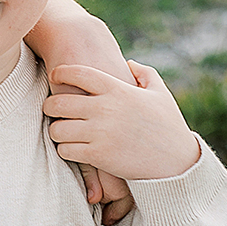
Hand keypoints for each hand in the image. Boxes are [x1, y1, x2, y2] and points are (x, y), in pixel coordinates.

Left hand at [43, 61, 200, 187]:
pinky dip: (65, 150)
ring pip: (58, 128)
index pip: (78, 73)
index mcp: (117, 90)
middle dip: (50, 105)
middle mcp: (105, 108)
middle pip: (59, 102)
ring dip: (57, 130)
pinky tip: (72, 148)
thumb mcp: (160, 93)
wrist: (176, 162)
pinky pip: (66, 150)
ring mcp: (100, 133)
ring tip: (62, 131)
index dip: (61, 72)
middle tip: (51, 108)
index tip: (55, 75)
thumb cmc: (169, 126)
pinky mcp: (98, 156)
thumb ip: (144, 73)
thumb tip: (128, 63)